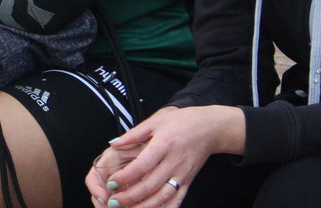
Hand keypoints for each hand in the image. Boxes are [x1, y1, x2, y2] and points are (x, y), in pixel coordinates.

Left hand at [86, 105, 244, 206]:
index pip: (142, 165)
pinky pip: (177, 200)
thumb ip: (133, 134)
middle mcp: (173, 163)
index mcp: (163, 145)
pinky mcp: (188, 182)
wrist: (209, 129)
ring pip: (163, 196)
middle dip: (130, 196)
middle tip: (113, 202)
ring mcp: (182, 174)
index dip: (125, 176)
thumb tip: (114, 144)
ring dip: (145, 206)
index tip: (111, 182)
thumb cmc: (181, 122)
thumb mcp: (155, 122)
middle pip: (150, 185)